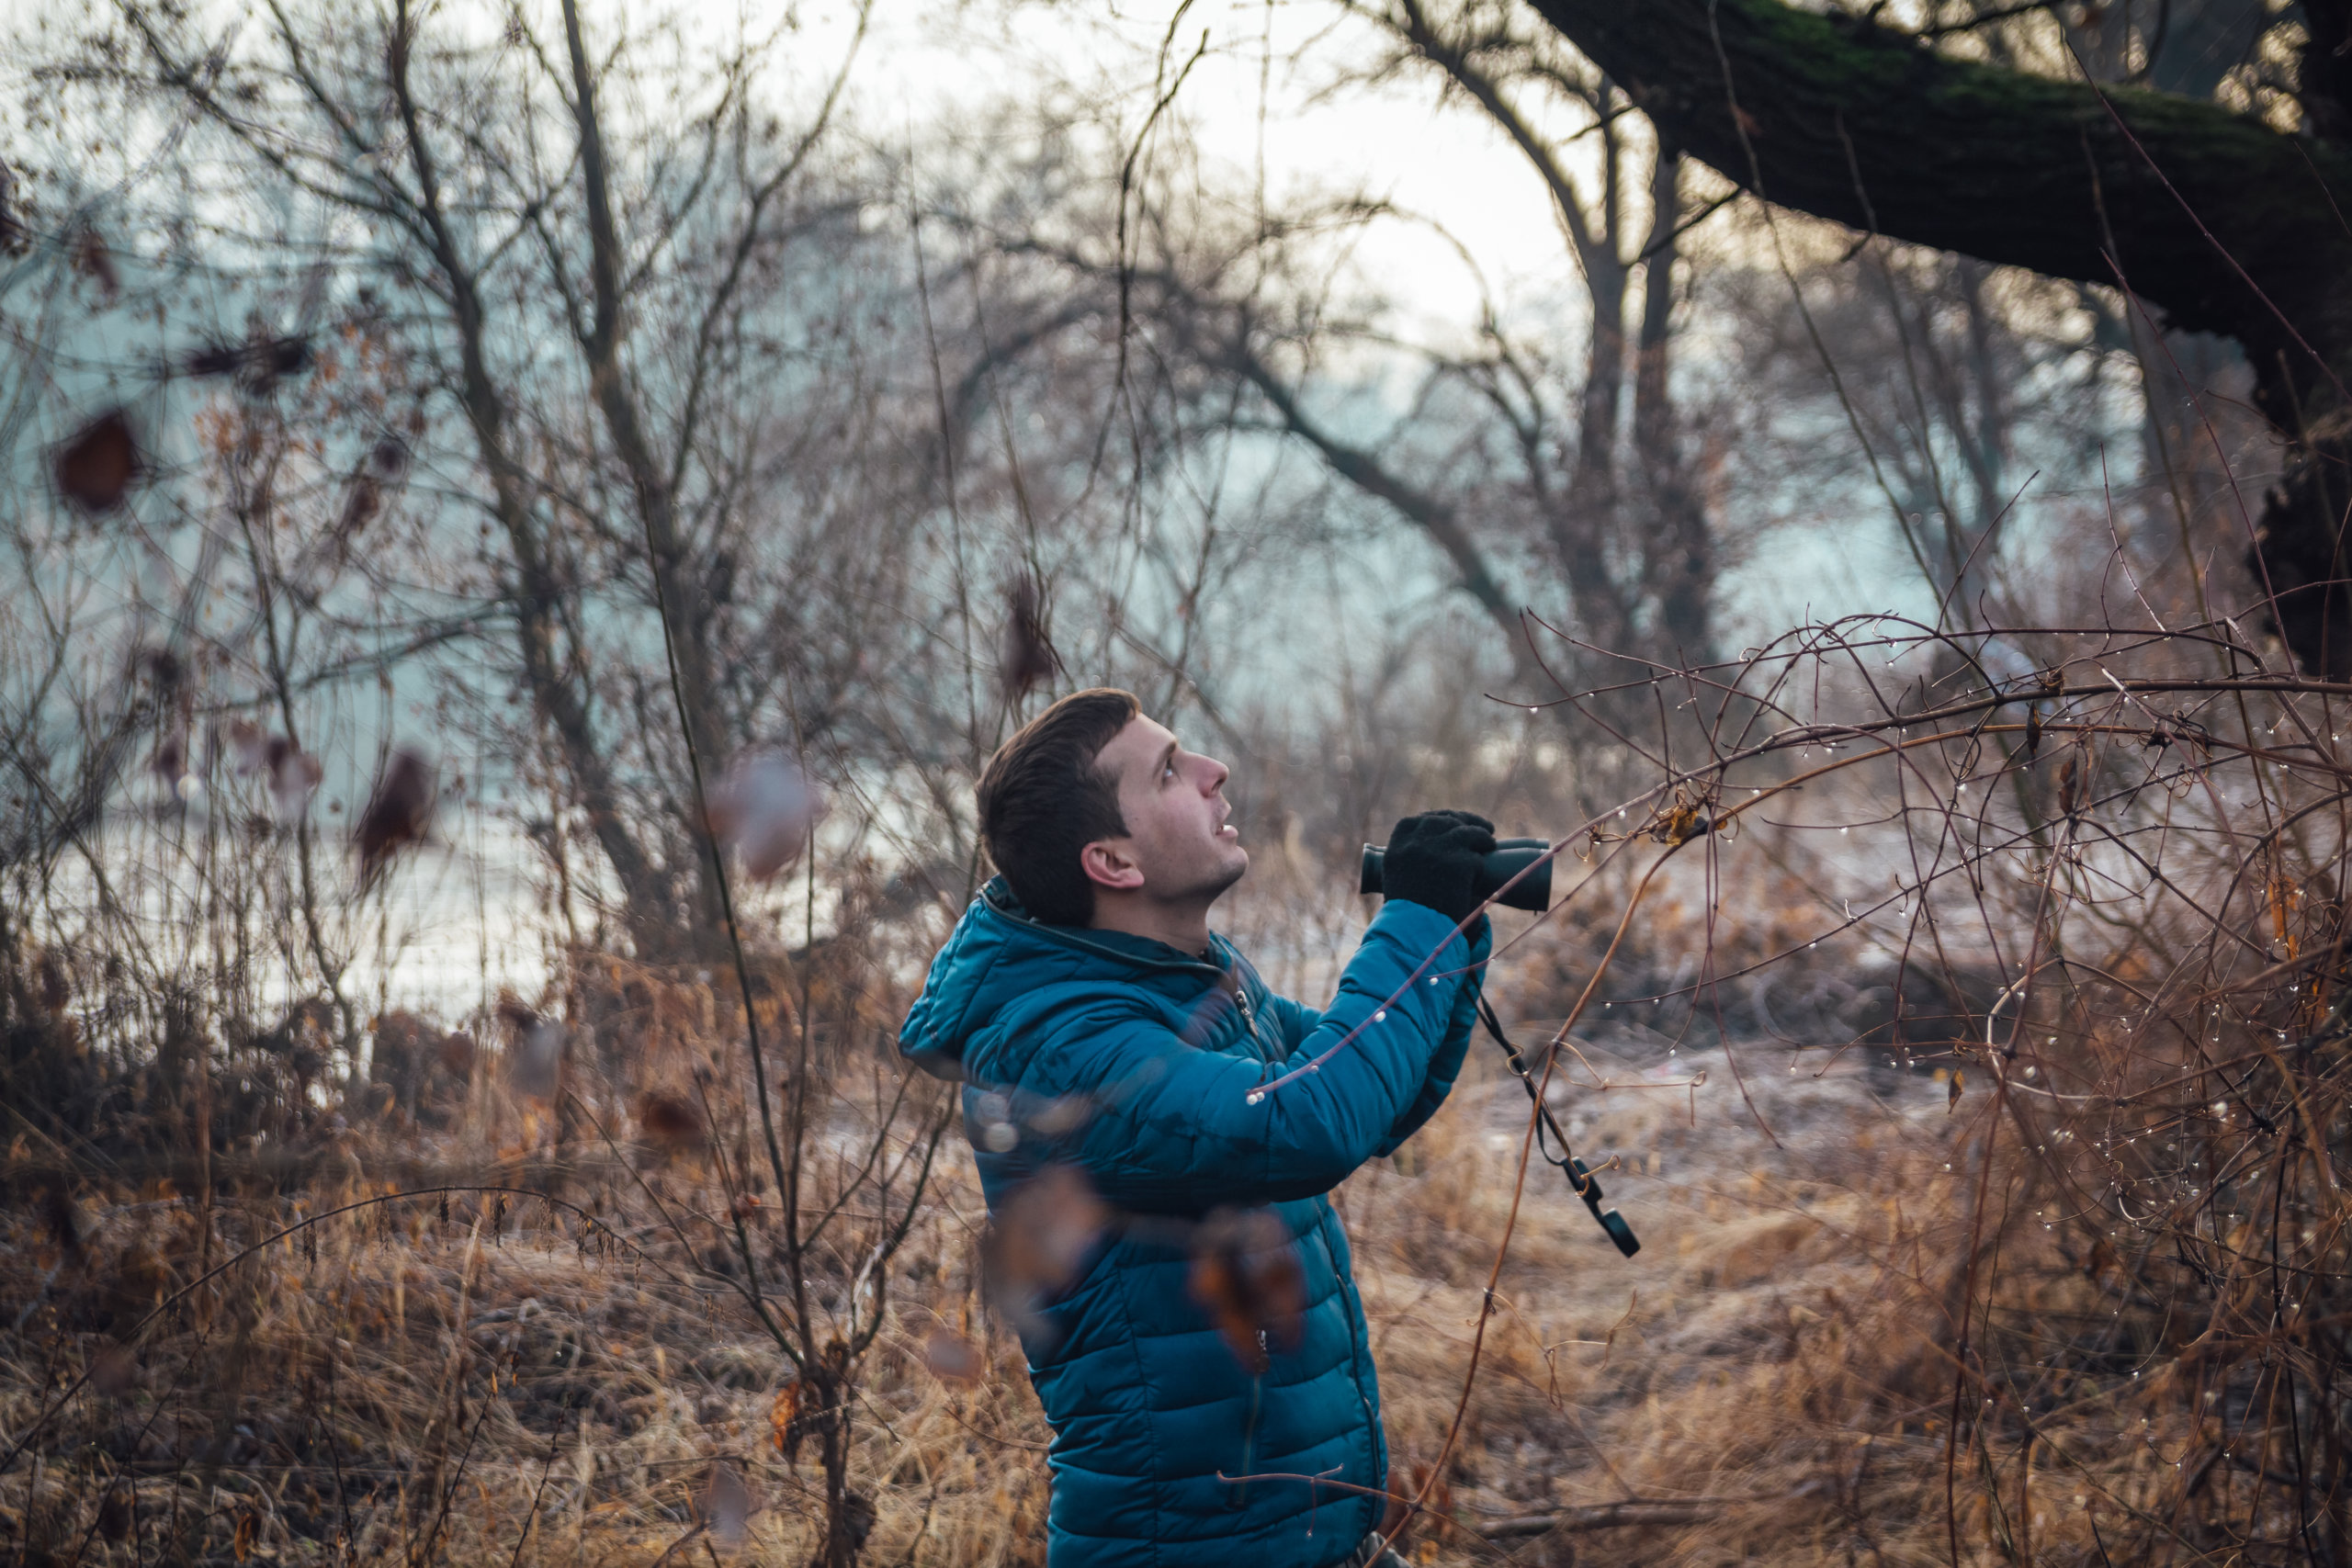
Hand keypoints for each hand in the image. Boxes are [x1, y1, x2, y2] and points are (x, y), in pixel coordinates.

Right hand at [1379, 809, 1496, 923]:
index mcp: (1397, 845)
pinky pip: (1477, 856)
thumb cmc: (1405, 913)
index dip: (1438, 819)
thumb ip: (1411, 858)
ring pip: (1466, 832)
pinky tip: (1484, 870)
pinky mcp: (1460, 862)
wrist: (1414, 933)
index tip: (1450, 822)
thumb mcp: (1397, 878)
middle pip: (1444, 820)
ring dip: (1481, 835)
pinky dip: (1481, 863)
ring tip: (1489, 841)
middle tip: (1480, 827)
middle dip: (1464, 820)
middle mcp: (1416, 842)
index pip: (1420, 820)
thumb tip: (1432, 846)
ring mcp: (1439, 849)